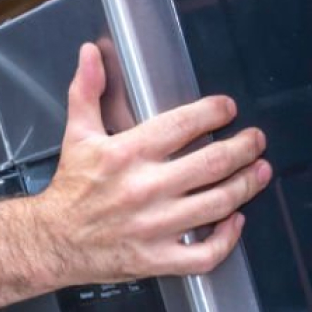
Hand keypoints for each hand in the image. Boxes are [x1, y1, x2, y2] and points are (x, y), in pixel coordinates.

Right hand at [37, 43, 270, 280]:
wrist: (52, 242)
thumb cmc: (70, 191)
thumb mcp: (77, 134)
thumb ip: (87, 91)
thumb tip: (90, 54)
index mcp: (127, 154)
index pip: (183, 124)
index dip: (213, 112)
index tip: (227, 109)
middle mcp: (145, 189)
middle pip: (212, 164)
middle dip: (244, 148)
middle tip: (255, 140)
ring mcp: (154, 226)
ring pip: (217, 204)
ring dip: (246, 186)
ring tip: (259, 172)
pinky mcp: (157, 258)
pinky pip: (204, 254)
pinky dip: (227, 239)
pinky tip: (235, 221)